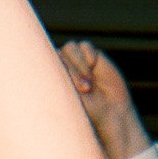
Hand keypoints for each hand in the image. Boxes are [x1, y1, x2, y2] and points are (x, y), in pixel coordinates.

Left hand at [58, 41, 153, 158]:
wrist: (112, 112)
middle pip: (59, 55)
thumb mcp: (70, 98)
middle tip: (86, 89)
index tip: (68, 88)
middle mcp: (64, 68)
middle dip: (73, 72)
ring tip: (89, 83)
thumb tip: (50, 58)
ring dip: (79, 64)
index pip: (45, 65)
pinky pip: (85, 46)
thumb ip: (60, 80)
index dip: (56, 72)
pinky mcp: (92, 56)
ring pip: (70, 48)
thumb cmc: (87, 111)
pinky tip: (94, 66)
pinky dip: (88, 55)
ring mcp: (78, 61)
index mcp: (53, 79)